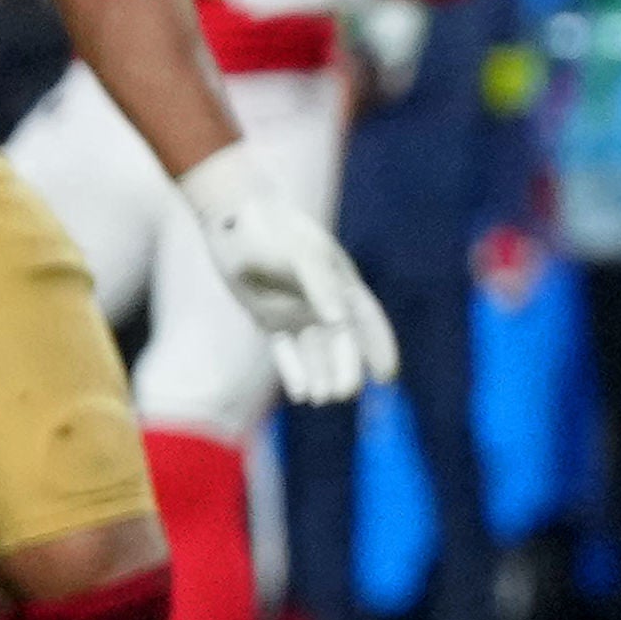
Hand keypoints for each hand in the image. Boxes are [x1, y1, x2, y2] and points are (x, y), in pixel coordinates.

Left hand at [183, 141, 399, 402]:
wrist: (233, 219)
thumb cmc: (271, 231)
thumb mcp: (299, 254)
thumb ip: (321, 286)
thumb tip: (340, 321)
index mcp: (340, 282)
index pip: (367, 321)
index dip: (379, 348)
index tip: (387, 377)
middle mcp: (323, 300)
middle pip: (342, 343)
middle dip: (346, 369)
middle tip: (343, 394)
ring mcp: (296, 310)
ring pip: (315, 351)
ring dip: (320, 374)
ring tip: (320, 400)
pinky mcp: (270, 317)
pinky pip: (286, 349)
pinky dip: (294, 369)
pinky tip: (300, 393)